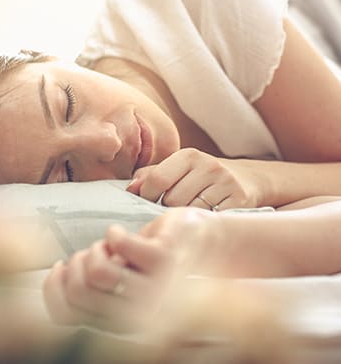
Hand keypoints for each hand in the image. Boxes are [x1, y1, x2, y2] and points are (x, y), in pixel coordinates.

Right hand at [43, 208, 222, 329]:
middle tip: (95, 253)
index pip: (66, 316)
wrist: (202, 241)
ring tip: (112, 247)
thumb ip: (91, 285)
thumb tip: (58, 274)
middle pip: (78, 290)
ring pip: (96, 270)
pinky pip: (117, 243)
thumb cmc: (154, 259)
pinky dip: (115, 232)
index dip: (53, 288)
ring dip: (98, 248)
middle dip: (77, 262)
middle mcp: (138, 318)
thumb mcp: (117, 277)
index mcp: (120, 324)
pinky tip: (125, 235)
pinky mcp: (163, 261)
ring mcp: (154, 291)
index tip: (59, 267)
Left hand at [127, 148, 263, 209]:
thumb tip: (130, 188)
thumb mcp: (178, 168)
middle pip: (172, 200)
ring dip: (184, 218)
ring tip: (187, 214)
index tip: (147, 202)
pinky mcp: (240, 201)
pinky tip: (202, 219)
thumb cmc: (202, 176)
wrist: (249, 179)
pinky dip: (202, 223)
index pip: (157, 179)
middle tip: (171, 210)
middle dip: (167, 209)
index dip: (146, 195)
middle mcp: (209, 166)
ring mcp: (226, 183)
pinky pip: (210, 219)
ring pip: (190, 212)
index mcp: (189, 155)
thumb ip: (150, 175)